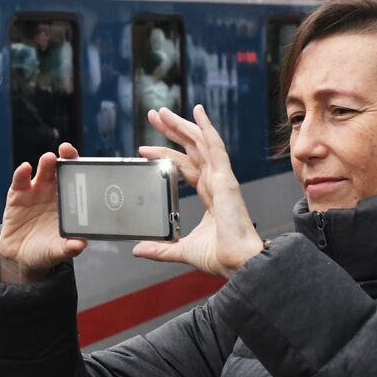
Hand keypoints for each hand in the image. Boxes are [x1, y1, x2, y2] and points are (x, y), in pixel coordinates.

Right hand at [0, 143, 87, 283]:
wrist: (20, 257)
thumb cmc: (45, 251)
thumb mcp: (57, 252)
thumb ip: (68, 248)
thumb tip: (80, 244)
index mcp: (69, 203)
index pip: (78, 181)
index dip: (82, 170)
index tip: (86, 164)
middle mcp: (54, 193)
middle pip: (62, 170)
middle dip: (66, 158)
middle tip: (67, 151)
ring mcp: (35, 192)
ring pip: (43, 171)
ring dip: (46, 162)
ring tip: (49, 159)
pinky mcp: (17, 195)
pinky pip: (20, 181)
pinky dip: (22, 173)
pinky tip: (25, 169)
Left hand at [135, 105, 263, 278]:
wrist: (238, 263)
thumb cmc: (221, 256)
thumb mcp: (181, 249)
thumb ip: (160, 248)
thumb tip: (138, 249)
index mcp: (209, 195)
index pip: (184, 166)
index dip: (165, 154)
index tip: (144, 149)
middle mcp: (215, 183)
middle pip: (191, 148)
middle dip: (172, 131)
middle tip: (154, 116)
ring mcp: (222, 179)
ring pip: (200, 143)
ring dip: (181, 125)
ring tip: (162, 112)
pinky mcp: (226, 180)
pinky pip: (215, 148)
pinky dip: (207, 129)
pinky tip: (198, 113)